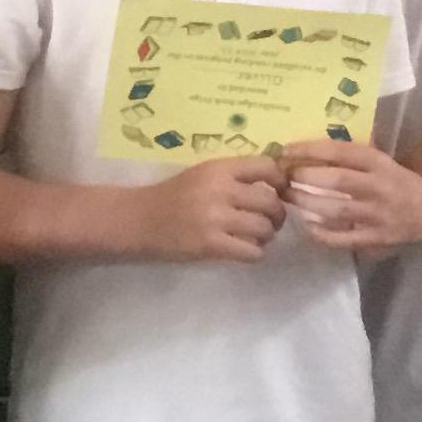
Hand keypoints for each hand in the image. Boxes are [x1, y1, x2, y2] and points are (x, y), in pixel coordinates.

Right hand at [138, 155, 286, 262]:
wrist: (140, 220)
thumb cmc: (173, 195)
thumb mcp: (203, 174)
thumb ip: (234, 176)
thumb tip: (276, 184)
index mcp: (219, 168)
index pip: (267, 167)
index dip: (281, 182)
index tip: (279, 192)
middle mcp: (220, 190)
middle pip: (271, 202)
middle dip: (277, 215)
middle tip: (270, 221)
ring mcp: (216, 218)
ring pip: (264, 229)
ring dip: (266, 236)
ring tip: (256, 237)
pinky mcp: (211, 245)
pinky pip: (252, 252)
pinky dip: (254, 253)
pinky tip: (244, 250)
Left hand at [282, 136, 421, 249]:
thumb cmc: (393, 180)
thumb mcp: (379, 160)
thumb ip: (350, 155)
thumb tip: (305, 146)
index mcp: (378, 162)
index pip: (340, 151)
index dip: (310, 149)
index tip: (286, 150)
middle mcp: (379, 186)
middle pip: (338, 180)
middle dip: (306, 176)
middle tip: (283, 176)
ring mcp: (378, 214)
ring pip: (337, 209)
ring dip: (307, 203)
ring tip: (288, 197)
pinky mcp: (375, 238)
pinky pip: (344, 238)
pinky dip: (322, 233)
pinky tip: (307, 225)